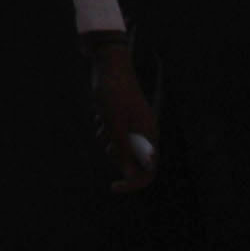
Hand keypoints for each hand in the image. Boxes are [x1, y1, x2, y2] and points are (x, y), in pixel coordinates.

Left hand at [89, 39, 156, 194]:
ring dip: (107, 140)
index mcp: (149, 135)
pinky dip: (105, 130)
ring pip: (120, 147)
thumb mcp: (114, 123)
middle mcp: (145, 132)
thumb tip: (130, 176)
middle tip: (106, 138)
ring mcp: (135, 124)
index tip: (113, 187)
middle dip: (115, 154)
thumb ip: (123, 150)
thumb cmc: (112, 92)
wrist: (108, 63)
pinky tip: (100, 114)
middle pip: (132, 160)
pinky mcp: (124, 118)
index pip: (148, 171)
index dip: (133, 183)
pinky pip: (114, 134)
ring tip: (102, 121)